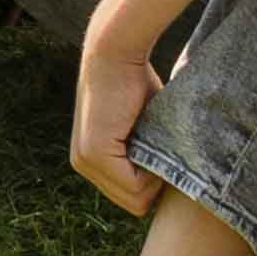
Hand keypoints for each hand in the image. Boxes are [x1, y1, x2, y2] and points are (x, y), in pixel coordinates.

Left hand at [68, 22, 170, 221]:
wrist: (117, 51)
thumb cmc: (136, 81)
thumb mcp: (142, 127)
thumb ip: (146, 152)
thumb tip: (174, 177)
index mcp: (91, 159)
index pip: (130, 198)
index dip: (155, 182)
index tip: (165, 155)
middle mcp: (82, 164)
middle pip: (134, 204)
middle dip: (156, 184)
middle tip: (164, 150)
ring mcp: (86, 161)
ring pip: (136, 200)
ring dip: (156, 178)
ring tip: (157, 143)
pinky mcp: (96, 153)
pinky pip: (136, 187)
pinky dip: (153, 173)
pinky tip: (152, 142)